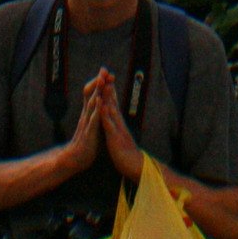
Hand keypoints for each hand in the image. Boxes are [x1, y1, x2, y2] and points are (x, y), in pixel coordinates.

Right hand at [60, 77, 101, 176]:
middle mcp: (87, 115)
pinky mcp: (89, 133)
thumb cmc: (87, 141)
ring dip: (97, 92)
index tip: (106, 72)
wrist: (75, 158)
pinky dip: (96, 110)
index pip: (94, 93)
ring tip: (102, 81)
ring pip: (92, 104)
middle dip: (99, 82)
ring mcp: (87, 123)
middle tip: (104, 70)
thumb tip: (102, 101)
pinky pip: (93, 120)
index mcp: (90, 113)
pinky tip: (99, 103)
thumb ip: (96, 112)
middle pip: (93, 94)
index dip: (100, 83)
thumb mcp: (93, 124)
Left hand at [92, 67, 142, 184]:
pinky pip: (110, 125)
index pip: (113, 102)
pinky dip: (106, 115)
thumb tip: (113, 114)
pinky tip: (102, 108)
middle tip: (105, 72)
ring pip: (112, 110)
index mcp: (118, 121)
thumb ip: (116, 123)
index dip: (109, 89)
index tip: (105, 76)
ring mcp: (118, 129)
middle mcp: (119, 122)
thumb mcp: (119, 134)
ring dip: (108, 97)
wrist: (135, 166)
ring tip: (104, 84)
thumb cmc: (125, 151)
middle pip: (113, 101)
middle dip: (108, 87)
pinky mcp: (116, 138)